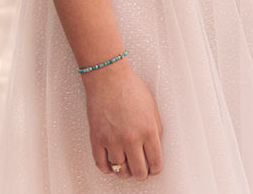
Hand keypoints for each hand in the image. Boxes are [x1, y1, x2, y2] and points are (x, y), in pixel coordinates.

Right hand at [83, 62, 163, 180]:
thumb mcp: (153, 108)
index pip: (155, 162)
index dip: (155, 169)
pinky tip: (112, 165)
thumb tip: (155, 147)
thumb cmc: (131, 88)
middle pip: (138, 171)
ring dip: (125, 172)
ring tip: (127, 168)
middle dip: (142, 174)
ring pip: (120, 170)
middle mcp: (131, 139)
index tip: (154, 170)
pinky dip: (107, 169)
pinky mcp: (97, 140)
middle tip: (142, 172)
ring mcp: (113, 141)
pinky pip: (102, 165)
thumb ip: (156, 129)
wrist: (109, 79)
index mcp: (148, 130)